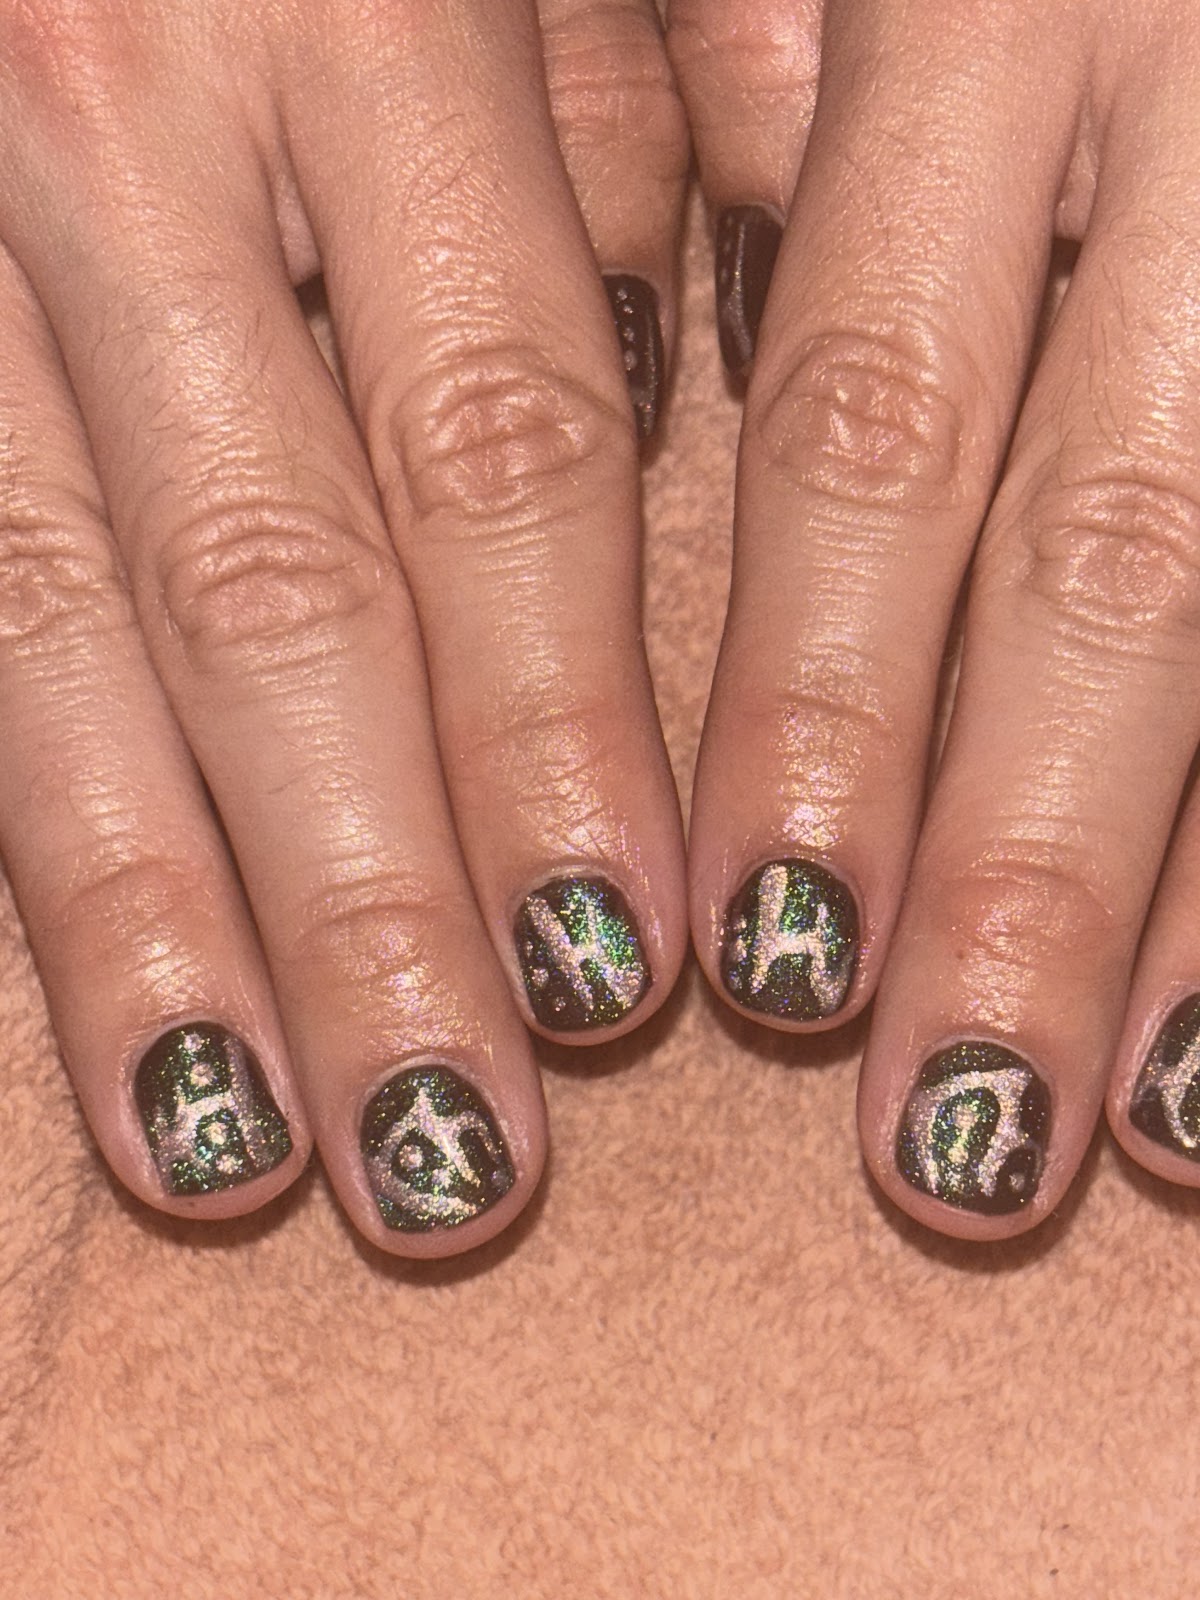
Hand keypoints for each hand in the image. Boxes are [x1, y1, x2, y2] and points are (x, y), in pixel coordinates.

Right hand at [0, 0, 688, 1253]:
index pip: (499, 453)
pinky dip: (20, 819)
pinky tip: (94, 987)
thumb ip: (663, 125)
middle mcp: (121, 130)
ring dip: (157, 921)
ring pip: (53, 634)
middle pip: (275, 596)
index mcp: (358, 20)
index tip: (625, 966)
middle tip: (448, 1148)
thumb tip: (760, 353)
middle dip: (366, 902)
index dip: (557, 734)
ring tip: (242, 1148)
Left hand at [669, 0, 1199, 1235]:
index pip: (870, 426)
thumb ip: (769, 110)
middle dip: (1027, 869)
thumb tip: (677, 357)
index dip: (821, 707)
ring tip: (1147, 1123)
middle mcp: (1199, 102)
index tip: (760, 953)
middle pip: (1109, 560)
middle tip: (945, 1132)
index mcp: (987, 11)